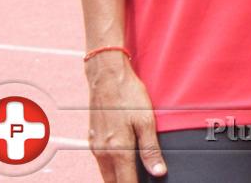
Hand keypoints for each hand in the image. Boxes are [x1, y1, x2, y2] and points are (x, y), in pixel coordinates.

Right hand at [84, 53, 164, 181]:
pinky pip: (101, 163)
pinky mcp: (92, 140)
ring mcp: (95, 147)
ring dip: (117, 179)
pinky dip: (111, 169)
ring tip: (133, 176)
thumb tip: (158, 172)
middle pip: (113, 182)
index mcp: (118, 150)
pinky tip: (121, 163)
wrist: (106, 77)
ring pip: (106, 174)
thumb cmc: (128, 96)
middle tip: (141, 181)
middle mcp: (103, 152)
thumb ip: (151, 149)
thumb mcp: (146, 121)